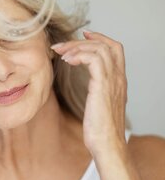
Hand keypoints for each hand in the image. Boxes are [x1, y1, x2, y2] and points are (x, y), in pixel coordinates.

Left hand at [51, 31, 127, 157]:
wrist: (107, 145)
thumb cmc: (100, 128)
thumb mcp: (100, 104)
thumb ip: (98, 89)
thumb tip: (88, 84)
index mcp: (118, 80)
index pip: (115, 48)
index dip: (99, 37)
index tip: (82, 34)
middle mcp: (118, 78)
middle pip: (106, 45)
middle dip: (80, 41)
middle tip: (60, 45)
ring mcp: (112, 81)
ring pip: (99, 49)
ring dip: (76, 47)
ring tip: (61, 53)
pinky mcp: (102, 87)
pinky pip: (94, 59)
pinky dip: (79, 55)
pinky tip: (67, 61)